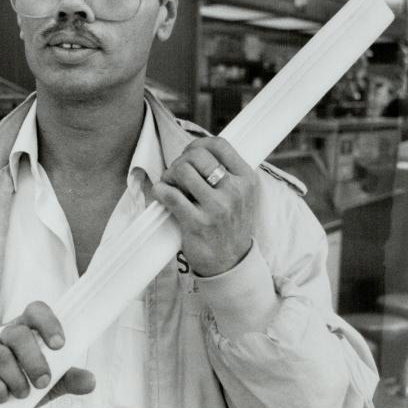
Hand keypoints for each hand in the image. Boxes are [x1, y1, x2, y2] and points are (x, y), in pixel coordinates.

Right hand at [0, 300, 95, 406]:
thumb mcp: (48, 384)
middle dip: (33, 360)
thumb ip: (67, 379)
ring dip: (15, 377)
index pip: (36, 311)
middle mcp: (2, 333)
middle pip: (17, 334)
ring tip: (23, 395)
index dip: (48, 323)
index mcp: (25, 328)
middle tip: (43, 382)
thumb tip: (90, 381)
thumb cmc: (22, 384)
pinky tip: (3, 397)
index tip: (60, 345)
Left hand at [151, 136, 256, 276]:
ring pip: (182, 170)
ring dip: (169, 175)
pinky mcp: (197, 223)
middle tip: (177, 176)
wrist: (231, 262)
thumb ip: (226, 172)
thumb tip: (194, 150)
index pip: (219, 145)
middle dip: (180, 162)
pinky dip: (160, 190)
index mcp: (247, 179)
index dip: (197, 145)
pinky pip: (170, 194)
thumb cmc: (229, 224)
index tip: (189, 156)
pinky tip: (162, 194)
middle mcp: (235, 191)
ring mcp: (217, 207)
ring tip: (171, 186)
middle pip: (197, 155)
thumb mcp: (241, 195)